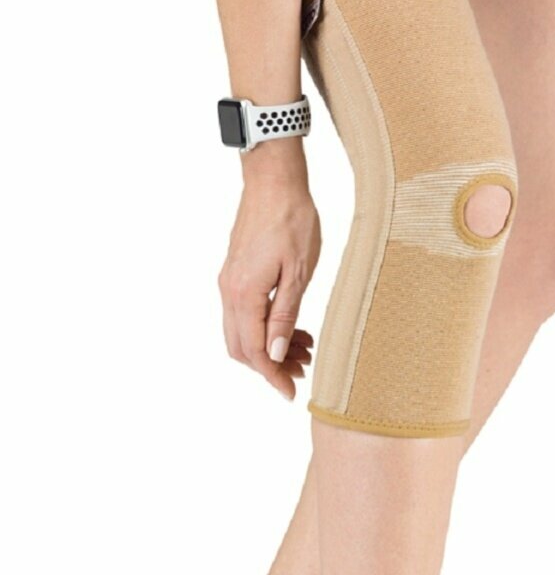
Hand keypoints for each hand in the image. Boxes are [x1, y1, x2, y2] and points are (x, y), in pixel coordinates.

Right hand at [218, 152, 319, 400]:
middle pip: (242, 348)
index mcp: (244, 295)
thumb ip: (285, 315)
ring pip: (242, 332)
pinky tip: (292, 326)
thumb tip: (276, 354)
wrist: (274, 181)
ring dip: (269, 347)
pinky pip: (245, 313)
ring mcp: (229, 283)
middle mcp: (230, 292)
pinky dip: (265, 328)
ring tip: (304, 349)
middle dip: (270, 366)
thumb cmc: (292, 221)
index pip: (255, 351)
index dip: (273, 377)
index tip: (291, 392)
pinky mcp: (235, 274)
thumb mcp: (298, 273)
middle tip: (302, 370)